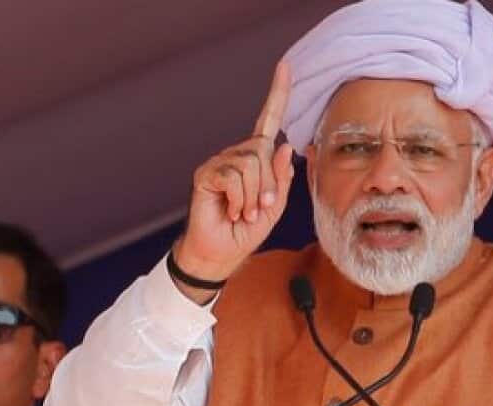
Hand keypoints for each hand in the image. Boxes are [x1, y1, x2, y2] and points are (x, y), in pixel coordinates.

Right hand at [175, 61, 295, 291]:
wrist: (221, 253)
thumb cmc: (246, 231)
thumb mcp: (275, 207)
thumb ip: (281, 179)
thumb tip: (285, 146)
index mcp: (256, 160)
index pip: (268, 121)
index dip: (278, 94)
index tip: (286, 66)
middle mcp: (237, 155)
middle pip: (263, 152)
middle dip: (269, 187)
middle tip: (259, 210)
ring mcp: (220, 163)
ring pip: (251, 164)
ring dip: (254, 196)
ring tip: (244, 213)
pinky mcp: (206, 173)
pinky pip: (233, 175)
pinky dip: (239, 199)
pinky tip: (231, 211)